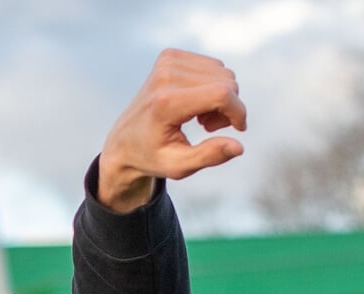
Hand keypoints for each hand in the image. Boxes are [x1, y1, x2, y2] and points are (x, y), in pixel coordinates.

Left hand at [98, 49, 246, 212]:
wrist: (124, 140)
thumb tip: (239, 147)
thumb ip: (209, 156)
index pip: (221, 94)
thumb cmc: (152, 156)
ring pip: (223, 73)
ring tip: (199, 118)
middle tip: (209, 127)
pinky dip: (212, 85)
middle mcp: (166, 75)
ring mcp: (167, 62)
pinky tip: (195, 103)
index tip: (238, 129)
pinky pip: (213, 66)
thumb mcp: (179, 166)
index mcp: (166, 103)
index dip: (238, 111)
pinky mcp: (170, 56)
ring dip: (220, 97)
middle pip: (226, 82)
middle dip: (227, 108)